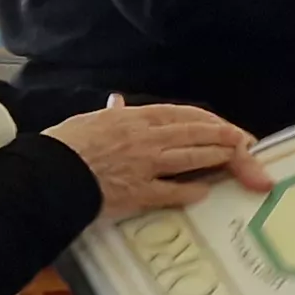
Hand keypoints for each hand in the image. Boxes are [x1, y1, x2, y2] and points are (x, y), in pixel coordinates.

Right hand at [50, 101, 270, 215]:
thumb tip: (116, 101)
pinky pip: (172, 191)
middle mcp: (145, 138)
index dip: (207, 120)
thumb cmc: (63, 144)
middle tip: (245, 142)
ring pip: (190, 158)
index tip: (224, 126)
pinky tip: (205, 192)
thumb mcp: (88, 121)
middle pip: (194, 133)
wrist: (48, 172)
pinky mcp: (139, 192)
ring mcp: (145, 165)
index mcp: (133, 118)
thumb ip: (110, 113)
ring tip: (235, 160)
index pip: (181, 114)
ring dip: (216, 158)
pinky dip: (191, 191)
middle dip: (223, 137)